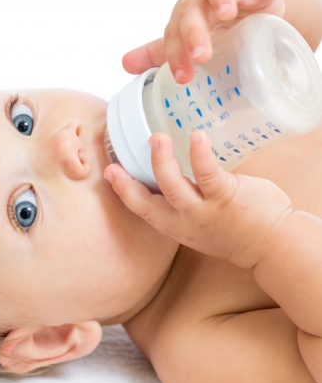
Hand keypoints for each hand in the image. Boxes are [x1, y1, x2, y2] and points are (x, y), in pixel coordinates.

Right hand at [104, 131, 291, 268]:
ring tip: (156, 139)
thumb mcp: (201, 225)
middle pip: (149, 205)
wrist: (272, 245)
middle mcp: (186, 222)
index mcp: (177, 226)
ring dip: (161, 163)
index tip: (110, 173)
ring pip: (175, 188)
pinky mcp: (226, 197)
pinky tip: (196, 137)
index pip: (143, 211)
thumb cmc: (236, 229)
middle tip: (114, 163)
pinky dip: (200, 155)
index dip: (124, 193)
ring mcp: (205, 211)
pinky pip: (209, 175)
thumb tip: (173, 172)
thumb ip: (184, 203)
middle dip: (128, 186)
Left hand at [122, 0, 284, 82]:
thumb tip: (126, 64)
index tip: (182, 78)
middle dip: (193, 32)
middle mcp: (200, 4)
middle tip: (201, 56)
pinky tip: (248, 2)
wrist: (256, 18)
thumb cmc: (219, 33)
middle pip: (190, 12)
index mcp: (183, 19)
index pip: (173, 36)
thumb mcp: (188, 44)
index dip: (175, 55)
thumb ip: (161, 54)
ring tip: (226, 14)